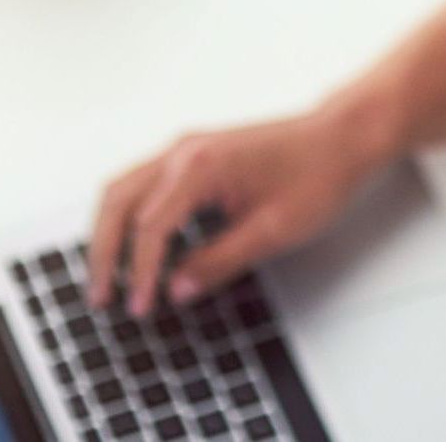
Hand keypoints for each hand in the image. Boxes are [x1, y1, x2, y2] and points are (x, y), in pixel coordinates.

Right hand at [84, 107, 373, 317]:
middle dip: (104, 252)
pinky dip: (129, 214)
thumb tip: (176, 290)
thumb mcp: (273, 231)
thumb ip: (219, 262)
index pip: (151, 229)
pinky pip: (145, 182)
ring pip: (125, 188)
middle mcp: (185, 149)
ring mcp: (189, 146)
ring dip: (110, 231)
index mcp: (201, 166)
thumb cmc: (318, 174)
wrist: (344, 136)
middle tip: (101, 298)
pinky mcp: (197, 151)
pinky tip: (134, 245)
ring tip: (108, 276)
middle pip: (119, 202)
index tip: (139, 309)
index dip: (140, 275)